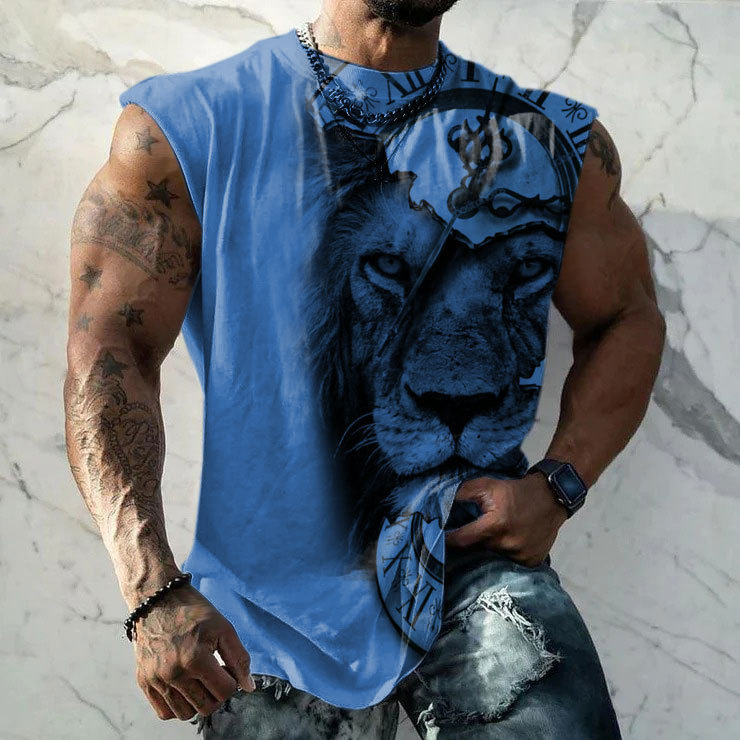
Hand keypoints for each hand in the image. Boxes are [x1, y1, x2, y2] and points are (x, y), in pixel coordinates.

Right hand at [132, 584, 255, 720]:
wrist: (157, 599)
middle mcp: (173, 673)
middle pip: (206, 708)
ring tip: (198, 678)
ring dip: (197, 701)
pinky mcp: (143, 681)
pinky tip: (183, 685)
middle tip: (213, 671)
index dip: (231, 680)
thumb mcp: (223, 628)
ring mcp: (156, 680)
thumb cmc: (193, 611)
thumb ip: (239, 659)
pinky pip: (164, 712)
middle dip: (216, 693)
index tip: (225, 665)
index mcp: (195, 659)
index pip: (225, 692)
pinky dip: (177, 705)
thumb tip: (248, 688)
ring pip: (185, 714)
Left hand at [444, 473, 567, 566]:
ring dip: (490, 551)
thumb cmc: (515, 491)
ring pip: (494, 558)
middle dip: (472, 544)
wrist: (551, 498)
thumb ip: (462, 492)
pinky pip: (511, 564)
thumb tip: (439, 500)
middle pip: (478, 550)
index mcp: (495, 525)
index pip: (462, 539)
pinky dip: (506, 556)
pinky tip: (509, 543)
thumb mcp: (487, 485)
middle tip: (471, 536)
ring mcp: (521, 555)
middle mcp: (508, 544)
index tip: (438, 540)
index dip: (449, 539)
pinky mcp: (532, 562)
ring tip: (494, 538)